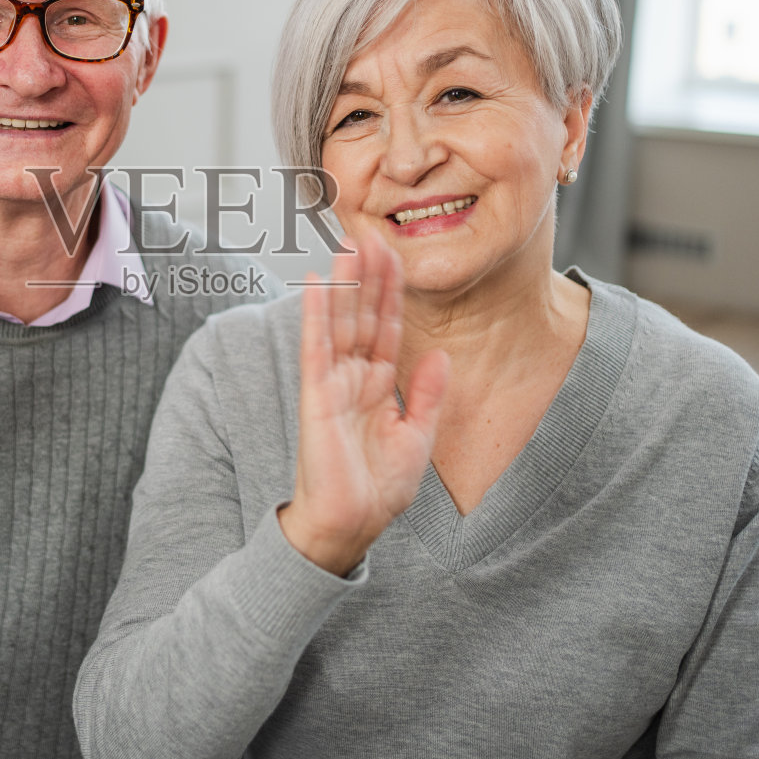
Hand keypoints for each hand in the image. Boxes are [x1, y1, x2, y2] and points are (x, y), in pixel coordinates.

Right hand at [278, 232, 448, 575]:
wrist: (350, 525)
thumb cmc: (376, 491)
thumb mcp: (417, 439)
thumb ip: (428, 396)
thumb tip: (442, 356)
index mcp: (379, 387)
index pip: (387, 328)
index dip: (392, 293)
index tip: (396, 256)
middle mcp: (354, 378)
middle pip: (363, 316)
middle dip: (369, 275)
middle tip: (372, 233)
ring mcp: (333, 384)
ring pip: (340, 321)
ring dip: (344, 282)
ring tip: (348, 243)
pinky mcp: (316, 395)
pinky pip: (316, 346)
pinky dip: (315, 314)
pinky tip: (316, 282)